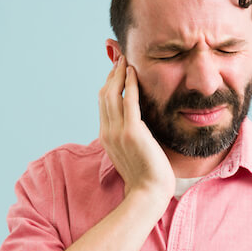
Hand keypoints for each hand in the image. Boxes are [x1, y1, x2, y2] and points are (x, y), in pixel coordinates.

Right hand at [98, 55, 174, 203]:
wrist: (148, 193)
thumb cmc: (145, 176)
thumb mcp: (132, 153)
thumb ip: (130, 136)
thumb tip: (136, 124)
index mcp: (106, 136)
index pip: (103, 104)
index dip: (108, 84)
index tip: (116, 71)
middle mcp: (107, 131)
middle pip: (104, 95)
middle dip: (111, 74)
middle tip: (119, 58)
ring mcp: (117, 131)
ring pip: (112, 94)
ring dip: (118, 74)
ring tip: (125, 60)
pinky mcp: (131, 131)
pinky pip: (128, 100)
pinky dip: (129, 84)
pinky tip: (133, 72)